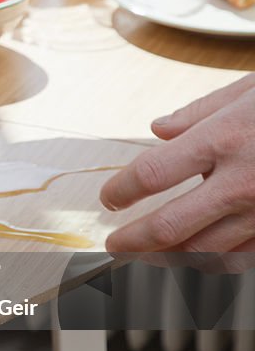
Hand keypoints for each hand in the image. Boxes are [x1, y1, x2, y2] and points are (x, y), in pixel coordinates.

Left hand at [101, 74, 254, 260]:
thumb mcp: (251, 88)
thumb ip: (199, 112)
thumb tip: (158, 129)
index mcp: (225, 139)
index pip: (152, 175)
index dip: (122, 191)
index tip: (110, 198)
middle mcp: (244, 181)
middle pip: (170, 226)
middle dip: (133, 241)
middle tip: (115, 244)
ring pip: (206, 250)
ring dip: (168, 258)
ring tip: (147, 257)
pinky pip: (244, 256)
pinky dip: (216, 262)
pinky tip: (198, 259)